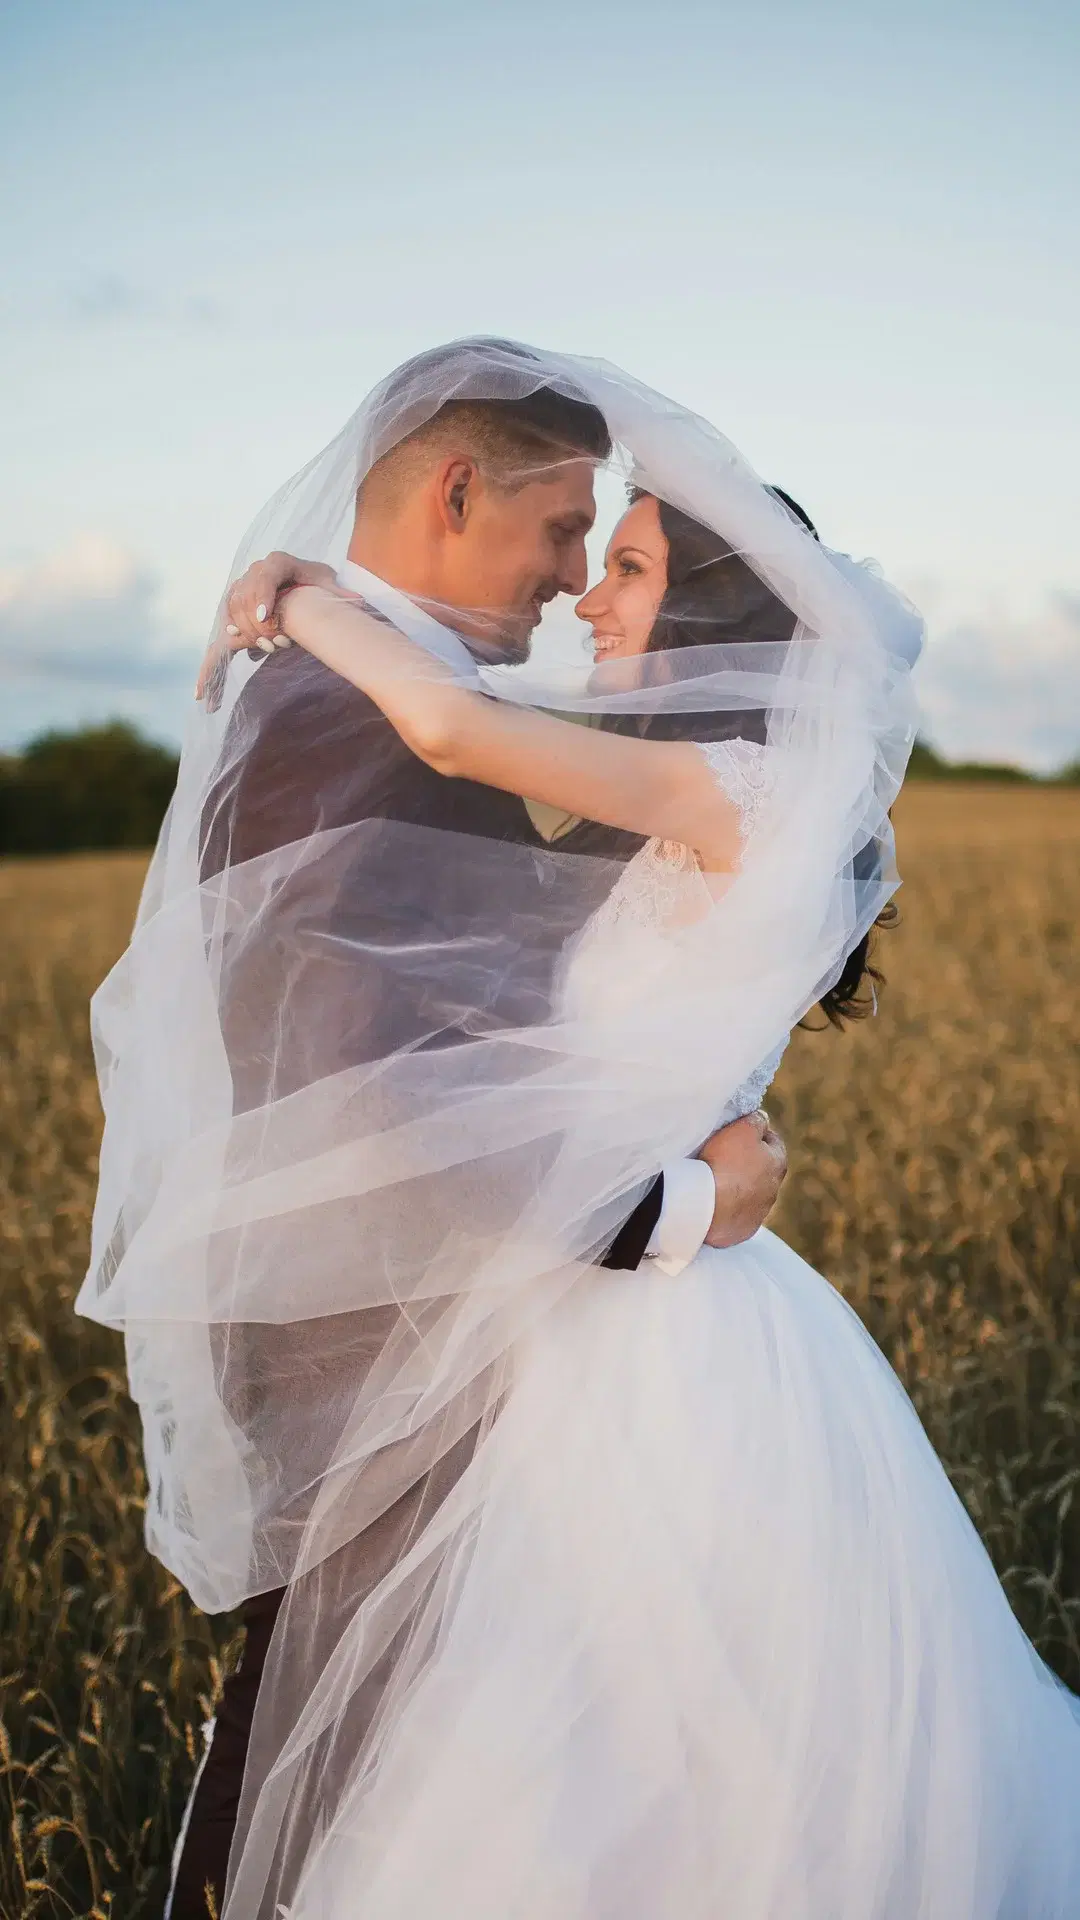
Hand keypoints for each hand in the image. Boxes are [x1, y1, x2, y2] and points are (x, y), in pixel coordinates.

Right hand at [195, 553, 337, 705]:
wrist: (299, 581)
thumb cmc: (315, 582)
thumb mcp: (327, 583)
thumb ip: (337, 594)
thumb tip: (355, 602)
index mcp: (275, 563)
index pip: (264, 577)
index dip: (262, 597)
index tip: (265, 617)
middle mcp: (251, 576)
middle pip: (245, 602)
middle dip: (261, 626)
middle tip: (280, 644)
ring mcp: (238, 598)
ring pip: (232, 620)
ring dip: (248, 637)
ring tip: (271, 649)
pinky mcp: (232, 621)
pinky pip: (217, 647)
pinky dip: (210, 670)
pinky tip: (206, 698)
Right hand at [696, 1109, 786, 1248]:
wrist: (706, 1205)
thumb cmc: (725, 1162)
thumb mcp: (743, 1128)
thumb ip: (757, 1120)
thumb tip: (762, 1119)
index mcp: (778, 1163)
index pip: (773, 1141)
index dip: (756, 1133)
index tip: (739, 1131)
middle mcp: (773, 1190)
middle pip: (762, 1170)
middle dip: (748, 1162)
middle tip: (724, 1155)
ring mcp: (758, 1213)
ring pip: (750, 1194)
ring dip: (738, 1187)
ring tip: (715, 1181)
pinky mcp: (742, 1230)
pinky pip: (736, 1214)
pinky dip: (728, 1207)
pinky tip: (713, 1201)